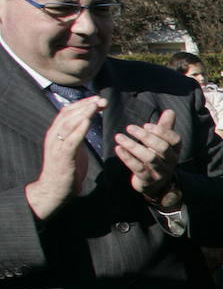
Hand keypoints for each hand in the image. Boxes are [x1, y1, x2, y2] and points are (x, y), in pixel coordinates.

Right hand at [25, 95, 105, 219]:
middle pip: (68, 114)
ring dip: (83, 113)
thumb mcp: (73, 148)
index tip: (97, 99)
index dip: (82, 104)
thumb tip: (86, 122)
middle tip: (101, 100)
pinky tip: (87, 122)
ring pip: (68, 124)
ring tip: (95, 106)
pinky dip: (79, 130)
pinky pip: (70, 140)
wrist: (55, 189)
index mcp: (57, 133)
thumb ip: (77, 135)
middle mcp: (54, 136)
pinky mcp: (62, 157)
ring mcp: (57, 146)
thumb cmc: (66, 169)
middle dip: (85, 105)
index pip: (68, 112)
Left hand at [113, 108, 180, 197]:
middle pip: (162, 148)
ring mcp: (160, 172)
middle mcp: (170, 161)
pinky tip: (118, 148)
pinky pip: (138, 168)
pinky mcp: (148, 180)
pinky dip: (127, 157)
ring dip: (133, 146)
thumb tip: (170, 111)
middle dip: (146, 136)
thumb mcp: (162, 143)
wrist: (154, 184)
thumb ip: (165, 127)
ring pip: (149, 158)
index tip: (146, 124)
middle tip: (129, 127)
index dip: (162, 131)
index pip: (175, 140)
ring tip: (118, 137)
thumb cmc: (157, 158)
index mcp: (175, 151)